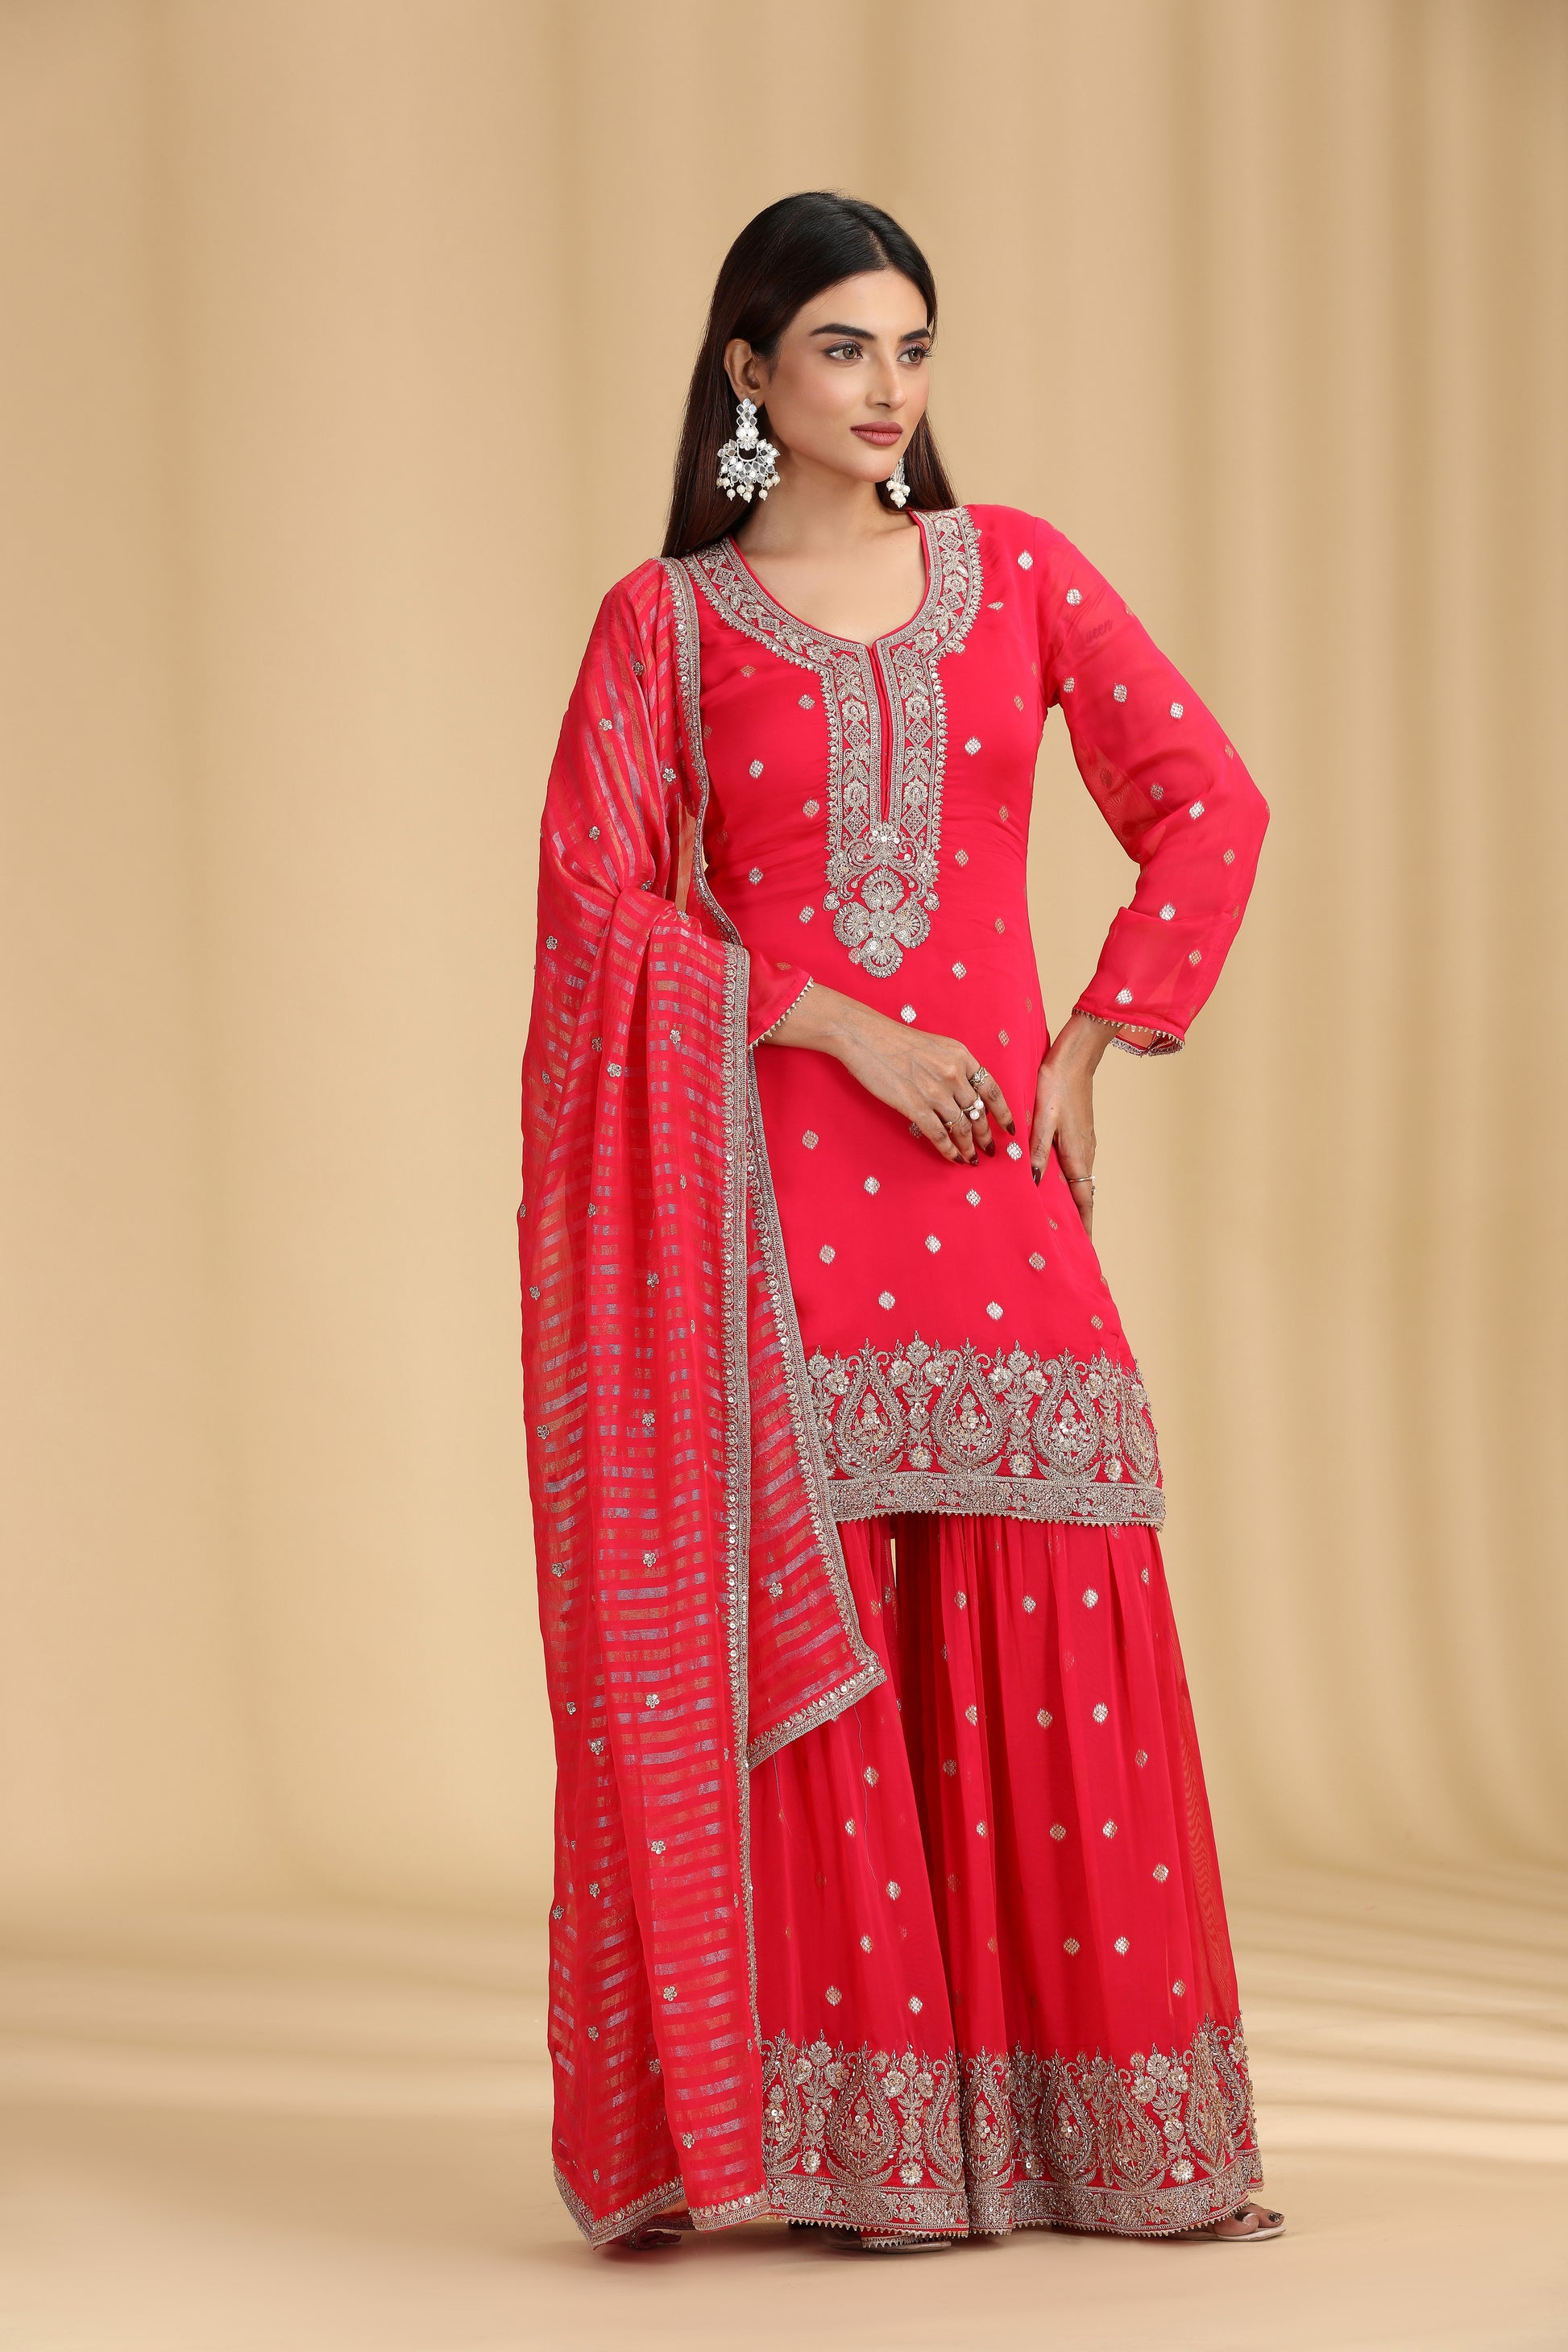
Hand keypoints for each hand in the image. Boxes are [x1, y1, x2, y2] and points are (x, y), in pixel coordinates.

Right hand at [766, 982, 1016, 1165]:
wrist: (864, 1036)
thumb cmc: (896, 1040)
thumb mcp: (936, 1046)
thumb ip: (954, 1067)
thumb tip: (967, 1095)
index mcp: (961, 1056)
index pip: (992, 1090)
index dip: (1004, 1113)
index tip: (1009, 1130)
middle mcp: (953, 1073)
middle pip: (979, 1113)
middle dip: (987, 1136)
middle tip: (990, 1151)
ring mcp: (934, 1091)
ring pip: (962, 1127)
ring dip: (969, 1147)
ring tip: (972, 1158)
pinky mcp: (914, 1105)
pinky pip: (939, 1134)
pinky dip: (949, 1150)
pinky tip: (954, 1158)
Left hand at [1030, 1013, 1109, 1233]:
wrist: (1075, 1056)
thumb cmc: (1057, 1084)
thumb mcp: (1042, 1117)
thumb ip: (1038, 1149)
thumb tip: (1034, 1181)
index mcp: (1077, 1154)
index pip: (1084, 1200)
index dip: (1084, 1225)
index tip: (1084, 1248)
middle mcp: (1084, 1153)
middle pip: (1083, 1196)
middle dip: (1079, 1220)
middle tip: (1071, 1244)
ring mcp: (1083, 1143)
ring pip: (1078, 1181)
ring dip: (1073, 1203)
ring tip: (1061, 1223)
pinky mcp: (1077, 1134)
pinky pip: (1074, 1167)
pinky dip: (1068, 1183)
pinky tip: (1053, 1185)